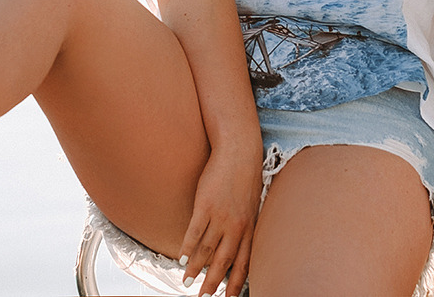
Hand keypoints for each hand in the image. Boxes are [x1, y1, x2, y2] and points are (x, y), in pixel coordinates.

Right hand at [178, 143, 260, 296]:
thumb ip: (246, 223)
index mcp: (250, 227)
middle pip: (223, 262)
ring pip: (206, 250)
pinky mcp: (205, 205)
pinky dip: (186, 248)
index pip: (244, 262)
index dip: (236, 282)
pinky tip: (180, 259)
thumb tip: (239, 240)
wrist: (239, 150)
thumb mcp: (253, 203)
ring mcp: (220, 216)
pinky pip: (194, 233)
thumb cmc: (246, 175)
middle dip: (213, 283)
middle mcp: (236, 226)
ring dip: (195, 269)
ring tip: (187, 282)